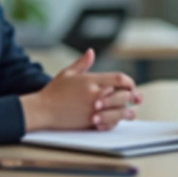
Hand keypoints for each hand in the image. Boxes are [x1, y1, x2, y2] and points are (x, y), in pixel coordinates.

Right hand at [20, 49, 141, 131]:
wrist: (42, 110)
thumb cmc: (53, 92)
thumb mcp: (67, 73)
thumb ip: (82, 63)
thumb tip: (91, 52)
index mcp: (91, 80)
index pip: (120, 78)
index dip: (129, 82)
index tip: (130, 86)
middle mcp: (95, 94)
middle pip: (124, 94)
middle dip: (131, 97)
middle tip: (135, 98)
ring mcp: (94, 110)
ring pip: (120, 111)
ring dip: (127, 112)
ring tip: (130, 112)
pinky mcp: (90, 123)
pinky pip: (110, 124)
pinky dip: (115, 123)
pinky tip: (116, 121)